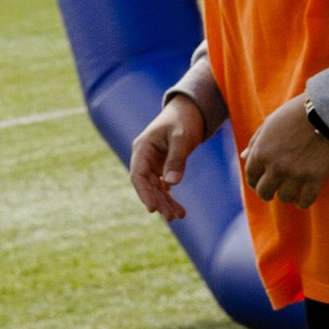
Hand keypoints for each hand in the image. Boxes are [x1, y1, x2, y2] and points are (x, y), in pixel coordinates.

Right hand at [129, 95, 208, 220]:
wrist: (190, 110)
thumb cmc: (184, 120)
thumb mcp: (182, 138)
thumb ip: (177, 159)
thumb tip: (172, 184)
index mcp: (142, 148)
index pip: (138, 175)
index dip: (144, 193)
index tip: (153, 209)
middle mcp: (144, 158)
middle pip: (147, 185)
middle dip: (158, 202)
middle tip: (172, 218)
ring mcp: (153, 163)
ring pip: (155, 188)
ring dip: (165, 202)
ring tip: (179, 216)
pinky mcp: (162, 166)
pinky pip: (163, 185)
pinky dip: (170, 197)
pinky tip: (179, 209)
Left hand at [239, 100, 328, 209]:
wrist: (326, 111)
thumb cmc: (296, 113)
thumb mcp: (269, 123)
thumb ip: (256, 141)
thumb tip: (244, 157)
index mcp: (261, 152)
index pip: (251, 176)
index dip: (254, 181)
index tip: (259, 182)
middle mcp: (275, 166)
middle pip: (264, 192)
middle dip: (267, 193)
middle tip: (272, 192)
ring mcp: (296, 174)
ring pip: (285, 198)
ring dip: (286, 196)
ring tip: (290, 193)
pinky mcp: (316, 178)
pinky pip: (306, 200)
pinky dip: (303, 202)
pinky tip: (303, 200)